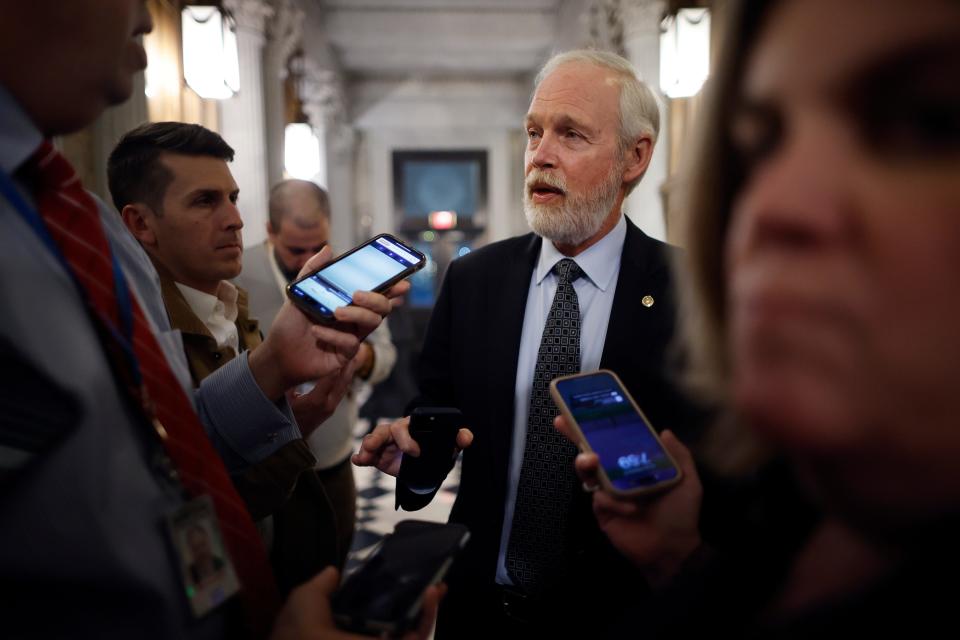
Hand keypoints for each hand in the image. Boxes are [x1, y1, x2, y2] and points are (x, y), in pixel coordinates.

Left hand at [250, 248, 397, 400]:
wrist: (277, 352)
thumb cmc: (291, 323)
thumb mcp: (299, 293)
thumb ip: (312, 270)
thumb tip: (328, 249)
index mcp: (349, 303)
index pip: (377, 293)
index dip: (392, 287)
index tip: (401, 281)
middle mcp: (355, 320)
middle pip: (382, 308)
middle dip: (376, 299)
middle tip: (357, 295)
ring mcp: (352, 337)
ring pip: (372, 323)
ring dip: (357, 314)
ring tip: (336, 312)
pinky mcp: (345, 355)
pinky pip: (351, 343)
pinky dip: (334, 335)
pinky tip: (317, 331)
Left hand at [270, 566, 444, 639]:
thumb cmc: (299, 630)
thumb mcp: (307, 599)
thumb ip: (322, 585)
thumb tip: (334, 571)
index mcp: (348, 629)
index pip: (377, 611)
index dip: (393, 595)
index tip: (407, 577)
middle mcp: (368, 637)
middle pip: (402, 620)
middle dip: (420, 601)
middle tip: (434, 581)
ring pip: (415, 628)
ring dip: (429, 607)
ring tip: (437, 585)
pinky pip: (419, 635)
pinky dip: (428, 616)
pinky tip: (432, 594)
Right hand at [289, 355, 360, 438]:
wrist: (291, 441)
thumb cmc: (285, 418)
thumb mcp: (284, 399)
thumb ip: (290, 383)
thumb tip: (291, 365)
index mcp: (316, 401)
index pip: (330, 378)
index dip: (336, 362)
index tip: (339, 348)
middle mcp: (328, 404)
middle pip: (343, 380)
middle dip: (349, 364)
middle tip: (355, 347)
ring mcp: (332, 407)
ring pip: (345, 385)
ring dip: (350, 370)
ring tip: (354, 354)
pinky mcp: (332, 408)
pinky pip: (342, 390)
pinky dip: (345, 378)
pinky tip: (347, 367)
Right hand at [351, 416, 473, 476]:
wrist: (425, 461)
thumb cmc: (435, 445)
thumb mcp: (447, 443)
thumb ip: (458, 438)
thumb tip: (466, 438)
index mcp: (413, 427)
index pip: (406, 426)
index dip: (407, 438)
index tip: (415, 453)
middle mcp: (397, 432)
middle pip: (385, 430)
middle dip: (378, 439)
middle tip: (375, 449)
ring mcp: (386, 444)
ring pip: (373, 440)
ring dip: (367, 446)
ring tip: (364, 455)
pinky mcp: (379, 456)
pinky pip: (368, 455)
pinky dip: (361, 457)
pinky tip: (358, 461)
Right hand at [555, 416, 702, 586]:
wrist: (673, 550)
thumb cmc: (681, 514)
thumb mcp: (688, 481)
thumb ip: (679, 455)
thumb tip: (665, 431)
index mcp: (636, 464)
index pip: (616, 440)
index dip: (601, 426)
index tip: (586, 410)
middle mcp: (619, 474)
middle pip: (593, 450)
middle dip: (576, 434)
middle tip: (563, 421)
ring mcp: (609, 492)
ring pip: (588, 472)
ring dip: (585, 463)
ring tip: (590, 460)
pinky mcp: (603, 511)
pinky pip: (599, 498)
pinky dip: (612, 501)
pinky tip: (630, 508)